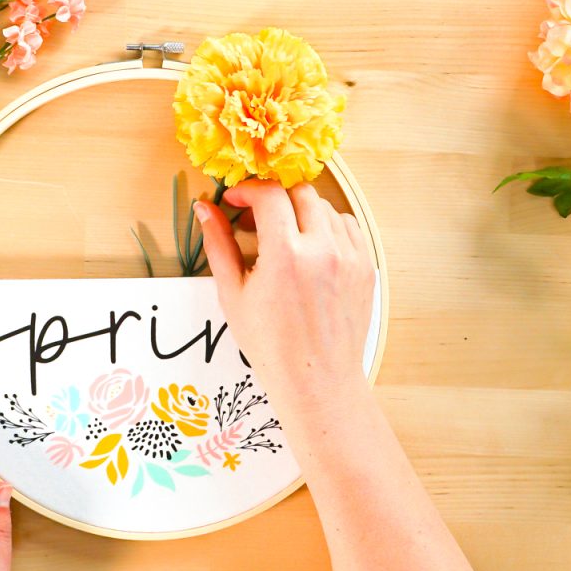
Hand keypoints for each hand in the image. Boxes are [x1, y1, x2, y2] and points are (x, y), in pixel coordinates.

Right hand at [195, 180, 375, 418]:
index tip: (235, 202)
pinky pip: (348, 228)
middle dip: (274, 198)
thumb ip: (218, 244)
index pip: (269, 194)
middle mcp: (323, 249)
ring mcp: (350, 257)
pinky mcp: (365, 267)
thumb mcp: (233, 293)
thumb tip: (205, 208)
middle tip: (256, 219)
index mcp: (286, 254)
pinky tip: (310, 250)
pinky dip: (327, 228)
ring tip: (283, 238)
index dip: (247, 191)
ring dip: (301, 212)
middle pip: (300, 192)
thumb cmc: (270, 344)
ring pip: (326, 207)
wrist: (316, 379)